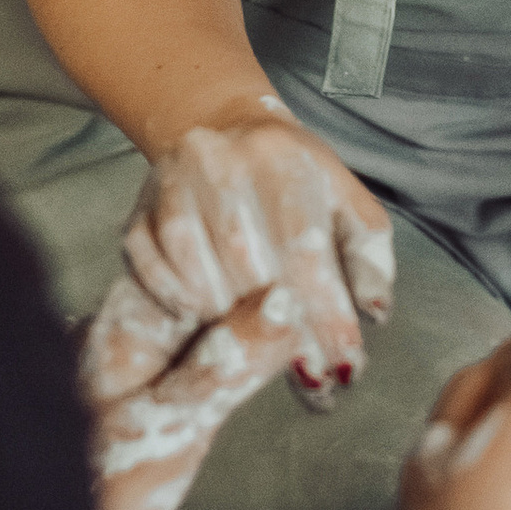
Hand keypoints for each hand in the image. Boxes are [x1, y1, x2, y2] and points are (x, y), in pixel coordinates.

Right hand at [75, 102, 396, 509]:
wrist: (222, 129)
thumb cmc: (295, 179)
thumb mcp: (346, 201)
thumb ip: (368, 255)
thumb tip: (374, 311)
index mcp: (282, 158)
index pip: (306, 248)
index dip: (326, 314)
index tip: (346, 367)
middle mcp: (221, 164)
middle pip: (251, 269)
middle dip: (285, 335)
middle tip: (312, 380)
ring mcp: (171, 187)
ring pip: (199, 276)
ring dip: (232, 326)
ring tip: (261, 351)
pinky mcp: (135, 213)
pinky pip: (151, 272)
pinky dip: (180, 305)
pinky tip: (208, 321)